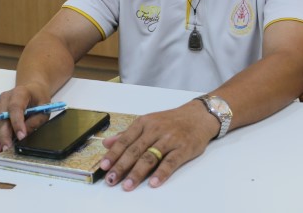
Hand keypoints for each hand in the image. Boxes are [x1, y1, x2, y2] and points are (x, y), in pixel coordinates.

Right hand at [0, 82, 50, 151]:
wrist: (32, 90)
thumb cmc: (38, 99)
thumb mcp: (44, 108)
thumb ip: (36, 120)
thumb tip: (24, 134)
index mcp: (20, 93)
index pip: (15, 107)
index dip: (17, 123)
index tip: (21, 136)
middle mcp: (5, 97)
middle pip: (1, 117)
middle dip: (4, 134)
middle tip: (8, 148)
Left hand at [98, 100, 219, 190]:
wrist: (198, 116)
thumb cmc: (171, 121)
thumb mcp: (148, 122)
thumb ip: (127, 134)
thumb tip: (106, 143)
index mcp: (144, 123)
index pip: (125, 140)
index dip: (114, 154)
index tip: (104, 167)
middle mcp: (155, 130)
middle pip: (135, 150)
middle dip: (121, 166)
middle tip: (111, 180)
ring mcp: (169, 139)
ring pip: (150, 157)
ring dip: (137, 173)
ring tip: (127, 185)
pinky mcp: (183, 148)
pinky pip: (171, 162)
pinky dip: (162, 173)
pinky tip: (154, 183)